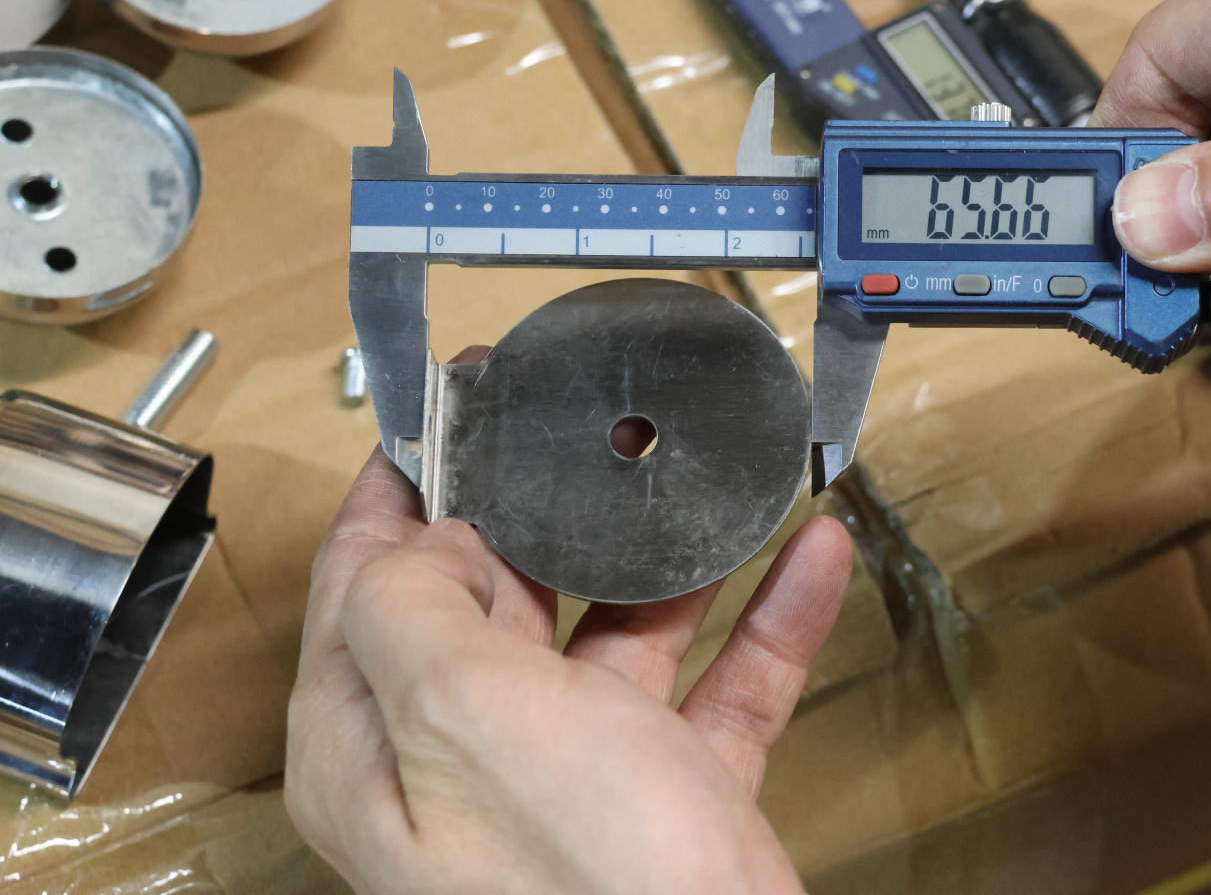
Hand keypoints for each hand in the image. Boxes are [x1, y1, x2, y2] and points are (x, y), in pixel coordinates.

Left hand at [286, 446, 851, 894]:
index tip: (452, 404)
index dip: (407, 481)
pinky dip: (765, 620)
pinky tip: (806, 559)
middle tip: (590, 428)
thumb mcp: (467, 714)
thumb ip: (413, 603)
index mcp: (379, 742)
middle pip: (494, 597)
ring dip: (669, 560)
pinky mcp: (672, 797)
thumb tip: (426, 536)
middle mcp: (467, 761)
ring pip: (615, 633)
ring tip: (706, 486)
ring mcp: (574, 780)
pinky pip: (718, 684)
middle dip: (549, 509)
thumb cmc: (593, 884)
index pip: (364, 580)